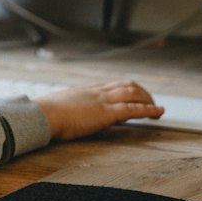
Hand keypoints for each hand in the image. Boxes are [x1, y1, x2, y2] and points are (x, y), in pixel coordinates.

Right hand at [35, 80, 163, 141]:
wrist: (43, 114)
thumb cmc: (46, 114)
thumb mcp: (60, 106)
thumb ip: (69, 108)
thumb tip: (68, 114)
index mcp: (87, 91)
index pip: (112, 86)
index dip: (127, 90)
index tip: (134, 96)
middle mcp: (97, 92)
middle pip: (126, 86)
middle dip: (142, 93)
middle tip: (151, 103)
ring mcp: (103, 101)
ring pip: (133, 94)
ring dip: (148, 100)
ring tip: (158, 109)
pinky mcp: (106, 113)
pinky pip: (133, 109)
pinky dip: (148, 110)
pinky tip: (158, 113)